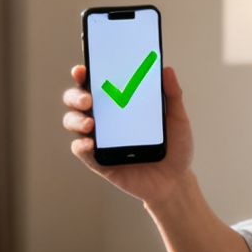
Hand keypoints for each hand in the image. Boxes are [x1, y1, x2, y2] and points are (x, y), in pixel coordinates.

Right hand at [63, 62, 195, 205]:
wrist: (176, 181)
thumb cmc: (175, 147)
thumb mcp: (177, 119)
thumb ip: (173, 95)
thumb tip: (167, 69)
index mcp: (120, 103)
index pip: (96, 83)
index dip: (83, 74)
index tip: (82, 69)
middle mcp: (105, 119)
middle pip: (77, 100)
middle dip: (75, 96)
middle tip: (88, 99)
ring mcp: (100, 140)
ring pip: (73, 122)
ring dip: (75, 120)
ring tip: (91, 123)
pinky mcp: (99, 161)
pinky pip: (82, 151)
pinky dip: (81, 145)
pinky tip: (91, 143)